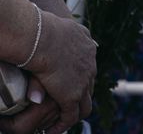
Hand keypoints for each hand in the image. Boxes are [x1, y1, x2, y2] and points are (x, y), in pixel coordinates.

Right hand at [1, 13, 94, 133]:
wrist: (42, 37)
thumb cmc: (40, 30)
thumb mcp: (55, 30)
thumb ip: (53, 42)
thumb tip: (46, 50)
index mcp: (87, 45)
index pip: (88, 65)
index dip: (80, 76)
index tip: (70, 83)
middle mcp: (90, 62)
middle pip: (90, 84)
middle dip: (80, 95)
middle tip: (67, 105)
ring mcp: (84, 79)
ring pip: (85, 103)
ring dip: (73, 113)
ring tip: (62, 120)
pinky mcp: (73, 94)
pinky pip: (71, 115)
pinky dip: (63, 124)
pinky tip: (53, 130)